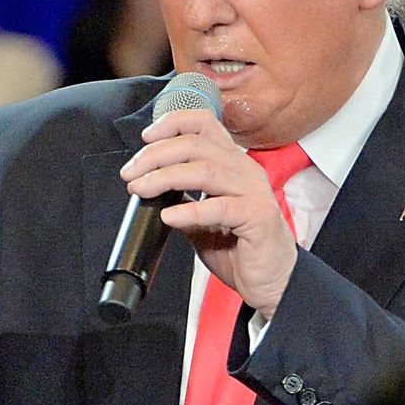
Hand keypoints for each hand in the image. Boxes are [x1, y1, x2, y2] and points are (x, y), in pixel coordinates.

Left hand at [120, 109, 297, 315]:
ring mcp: (253, 192)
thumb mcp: (204, 220)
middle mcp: (245, 171)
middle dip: (156, 155)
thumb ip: (184, 201)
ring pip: (204, 170)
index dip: (173, 124)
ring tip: (141, 189)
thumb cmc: (243, 249)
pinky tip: (169, 216)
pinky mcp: (258, 217)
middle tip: (130, 173)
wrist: (274, 281)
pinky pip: (220, 207)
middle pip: (196, 144)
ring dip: (165, 177)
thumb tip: (151, 191)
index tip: (146, 139)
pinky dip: (189, 210)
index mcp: (233, 164)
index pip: (204, 124)